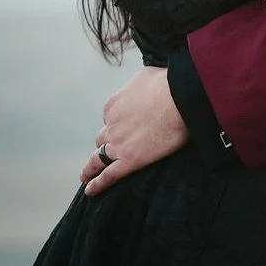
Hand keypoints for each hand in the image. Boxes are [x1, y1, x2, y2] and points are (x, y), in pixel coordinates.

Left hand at [79, 66, 187, 195]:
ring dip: (90, 167)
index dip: (118, 122)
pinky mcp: (129, 160)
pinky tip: (90, 190)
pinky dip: (97, 184)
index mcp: (113, 105)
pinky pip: (108, 175)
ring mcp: (118, 144)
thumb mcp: (145, 75)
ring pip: (98, 159)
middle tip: (111, 148)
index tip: (129, 124)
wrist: (180, 97)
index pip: (110, 118)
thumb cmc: (168, 83)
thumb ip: (137, 85)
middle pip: (102, 138)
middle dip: (106, 142)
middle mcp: (111, 125)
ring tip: (86, 175)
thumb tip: (142, 87)